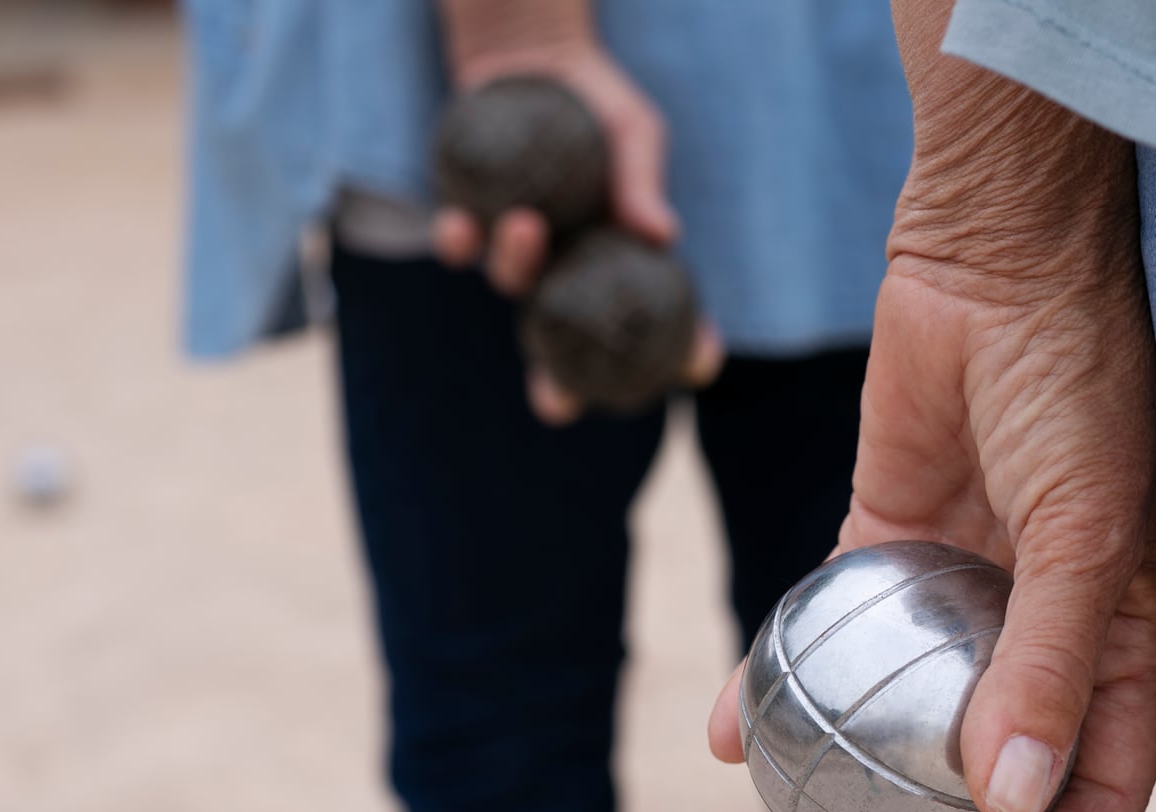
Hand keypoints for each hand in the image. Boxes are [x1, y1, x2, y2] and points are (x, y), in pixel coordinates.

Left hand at [430, 19, 720, 420]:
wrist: (531, 59)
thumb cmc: (597, 102)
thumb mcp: (633, 130)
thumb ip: (641, 179)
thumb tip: (662, 232)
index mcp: (617, 257)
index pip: (659, 318)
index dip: (680, 350)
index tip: (697, 364)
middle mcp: (567, 269)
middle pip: (565, 345)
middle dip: (557, 387)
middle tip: (555, 408)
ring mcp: (517, 251)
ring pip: (511, 284)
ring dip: (516, 265)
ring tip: (525, 224)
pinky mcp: (469, 221)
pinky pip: (459, 246)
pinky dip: (459, 240)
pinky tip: (458, 223)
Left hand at [708, 67, 1155, 811]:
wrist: (1001, 255)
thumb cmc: (1079, 383)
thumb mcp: (1087, 531)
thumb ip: (1055, 666)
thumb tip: (1014, 805)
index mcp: (1121, 642)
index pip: (1092, 790)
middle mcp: (1041, 630)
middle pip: (984, 774)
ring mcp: (957, 591)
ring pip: (896, 719)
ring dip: (846, 787)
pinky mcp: (881, 540)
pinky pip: (822, 632)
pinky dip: (776, 682)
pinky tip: (726, 731)